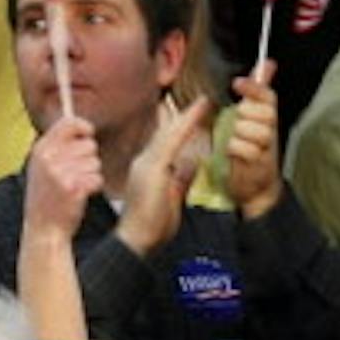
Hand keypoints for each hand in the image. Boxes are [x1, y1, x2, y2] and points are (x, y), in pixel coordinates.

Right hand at [23, 115, 101, 242]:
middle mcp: (49, 158)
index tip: (89, 133)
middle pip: (88, 145)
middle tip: (76, 174)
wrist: (44, 229)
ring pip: (95, 162)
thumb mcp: (41, 167)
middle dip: (88, 158)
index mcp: (41, 150)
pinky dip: (94, 187)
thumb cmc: (46, 197)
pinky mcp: (74, 188)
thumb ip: (56, 146)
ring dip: (91, 174)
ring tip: (75, 187)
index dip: (83, 126)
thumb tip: (79, 124)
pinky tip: (81, 196)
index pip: (68, 123)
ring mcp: (61, 173)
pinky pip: (97, 178)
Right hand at [117, 97, 212, 256]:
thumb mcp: (172, 198)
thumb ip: (181, 179)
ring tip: (203, 103)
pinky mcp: (152, 168)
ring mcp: (147, 163)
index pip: (165, 140)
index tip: (188, 110)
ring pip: (169, 133)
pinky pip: (171, 142)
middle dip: (181, 114)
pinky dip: (185, 126)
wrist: (135, 239)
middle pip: (166, 131)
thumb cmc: (151, 224)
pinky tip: (196, 116)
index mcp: (150, 167)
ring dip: (187, 117)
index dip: (176, 123)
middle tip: (200, 100)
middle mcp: (145, 160)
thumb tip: (193, 164)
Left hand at [223, 66, 281, 218]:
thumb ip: (258, 90)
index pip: (268, 95)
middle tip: (238, 122)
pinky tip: (234, 155)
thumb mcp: (252, 115)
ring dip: (239, 133)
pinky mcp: (260, 165)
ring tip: (235, 141)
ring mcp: (268, 148)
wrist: (256, 187)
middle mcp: (271, 130)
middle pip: (262, 111)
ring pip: (252, 129)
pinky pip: (244, 148)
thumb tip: (267, 63)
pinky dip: (235, 149)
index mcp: (268, 116)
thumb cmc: (251, 147)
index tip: (237, 83)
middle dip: (245, 113)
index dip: (255, 86)